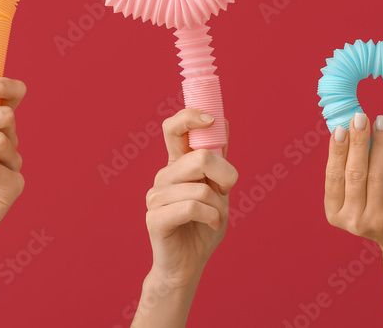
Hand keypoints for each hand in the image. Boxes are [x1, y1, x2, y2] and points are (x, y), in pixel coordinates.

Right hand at [144, 109, 237, 289]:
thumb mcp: (218, 189)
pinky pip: (192, 207)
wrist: (190, 265)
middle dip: (224, 174)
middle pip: (198, 157)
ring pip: (199, 187)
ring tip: (215, 216)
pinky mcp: (155, 217)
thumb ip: (218, 160)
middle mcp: (164, 176)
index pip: (173, 128)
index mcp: (177, 165)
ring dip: (217, 205)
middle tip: (227, 190)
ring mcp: (156, 196)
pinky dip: (211, 217)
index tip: (210, 119)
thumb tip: (222, 121)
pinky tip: (211, 224)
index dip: (190, 117)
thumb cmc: (204, 225)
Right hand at [324, 113, 382, 251]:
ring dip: (378, 142)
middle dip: (357, 141)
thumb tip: (348, 129)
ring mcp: (376, 219)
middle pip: (354, 173)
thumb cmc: (376, 208)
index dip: (336, 151)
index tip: (339, 128)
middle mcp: (353, 219)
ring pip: (376, 172)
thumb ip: (349, 170)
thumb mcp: (355, 196)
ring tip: (381, 120)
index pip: (333, 176)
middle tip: (359, 117)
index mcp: (335, 213)